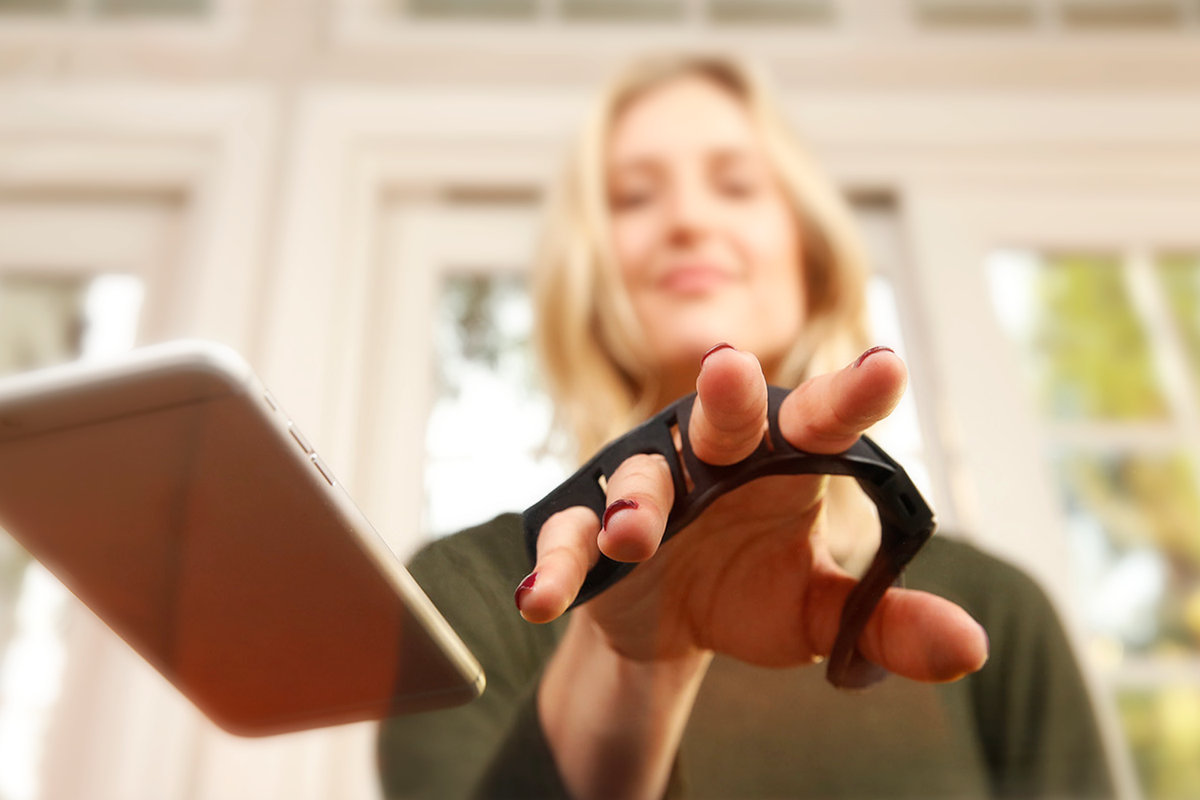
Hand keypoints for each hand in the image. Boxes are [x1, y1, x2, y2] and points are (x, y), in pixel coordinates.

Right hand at [518, 344, 987, 681]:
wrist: (670, 621)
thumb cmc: (754, 587)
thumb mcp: (821, 610)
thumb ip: (885, 622)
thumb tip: (972, 650)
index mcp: (781, 460)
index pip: (821, 420)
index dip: (850, 395)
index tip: (887, 367)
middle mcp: (712, 459)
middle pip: (720, 416)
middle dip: (724, 397)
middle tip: (728, 369)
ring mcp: (647, 489)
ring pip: (638, 478)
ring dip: (634, 502)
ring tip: (633, 535)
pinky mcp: (590, 532)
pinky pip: (568, 538)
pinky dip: (556, 567)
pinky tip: (541, 600)